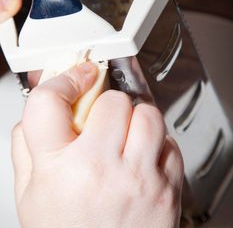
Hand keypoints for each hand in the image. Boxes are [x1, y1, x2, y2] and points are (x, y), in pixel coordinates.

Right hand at [12, 62, 183, 227]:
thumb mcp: (30, 196)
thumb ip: (26, 149)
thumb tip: (35, 116)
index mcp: (59, 169)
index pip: (50, 103)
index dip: (62, 80)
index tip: (75, 77)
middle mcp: (101, 170)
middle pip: (113, 101)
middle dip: (105, 105)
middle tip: (101, 120)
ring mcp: (139, 179)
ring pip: (148, 114)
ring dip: (135, 119)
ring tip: (125, 136)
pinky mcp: (168, 189)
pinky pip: (170, 143)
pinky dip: (157, 145)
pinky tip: (142, 160)